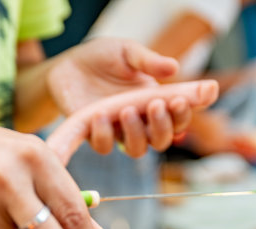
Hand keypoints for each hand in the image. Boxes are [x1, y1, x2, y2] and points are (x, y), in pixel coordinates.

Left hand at [47, 38, 218, 157]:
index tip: (184, 99)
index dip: (186, 113)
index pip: (179, 117)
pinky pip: (104, 146)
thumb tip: (174, 67)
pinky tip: (100, 114)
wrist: (69, 64)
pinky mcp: (94, 134)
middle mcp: (141, 121)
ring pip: (137, 149)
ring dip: (136, 133)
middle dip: (164, 126)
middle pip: (162, 140)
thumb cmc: (104, 57)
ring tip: (127, 109)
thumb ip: (148, 61)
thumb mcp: (128, 52)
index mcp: (156, 102)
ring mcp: (118, 130)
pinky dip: (104, 133)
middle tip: (157, 104)